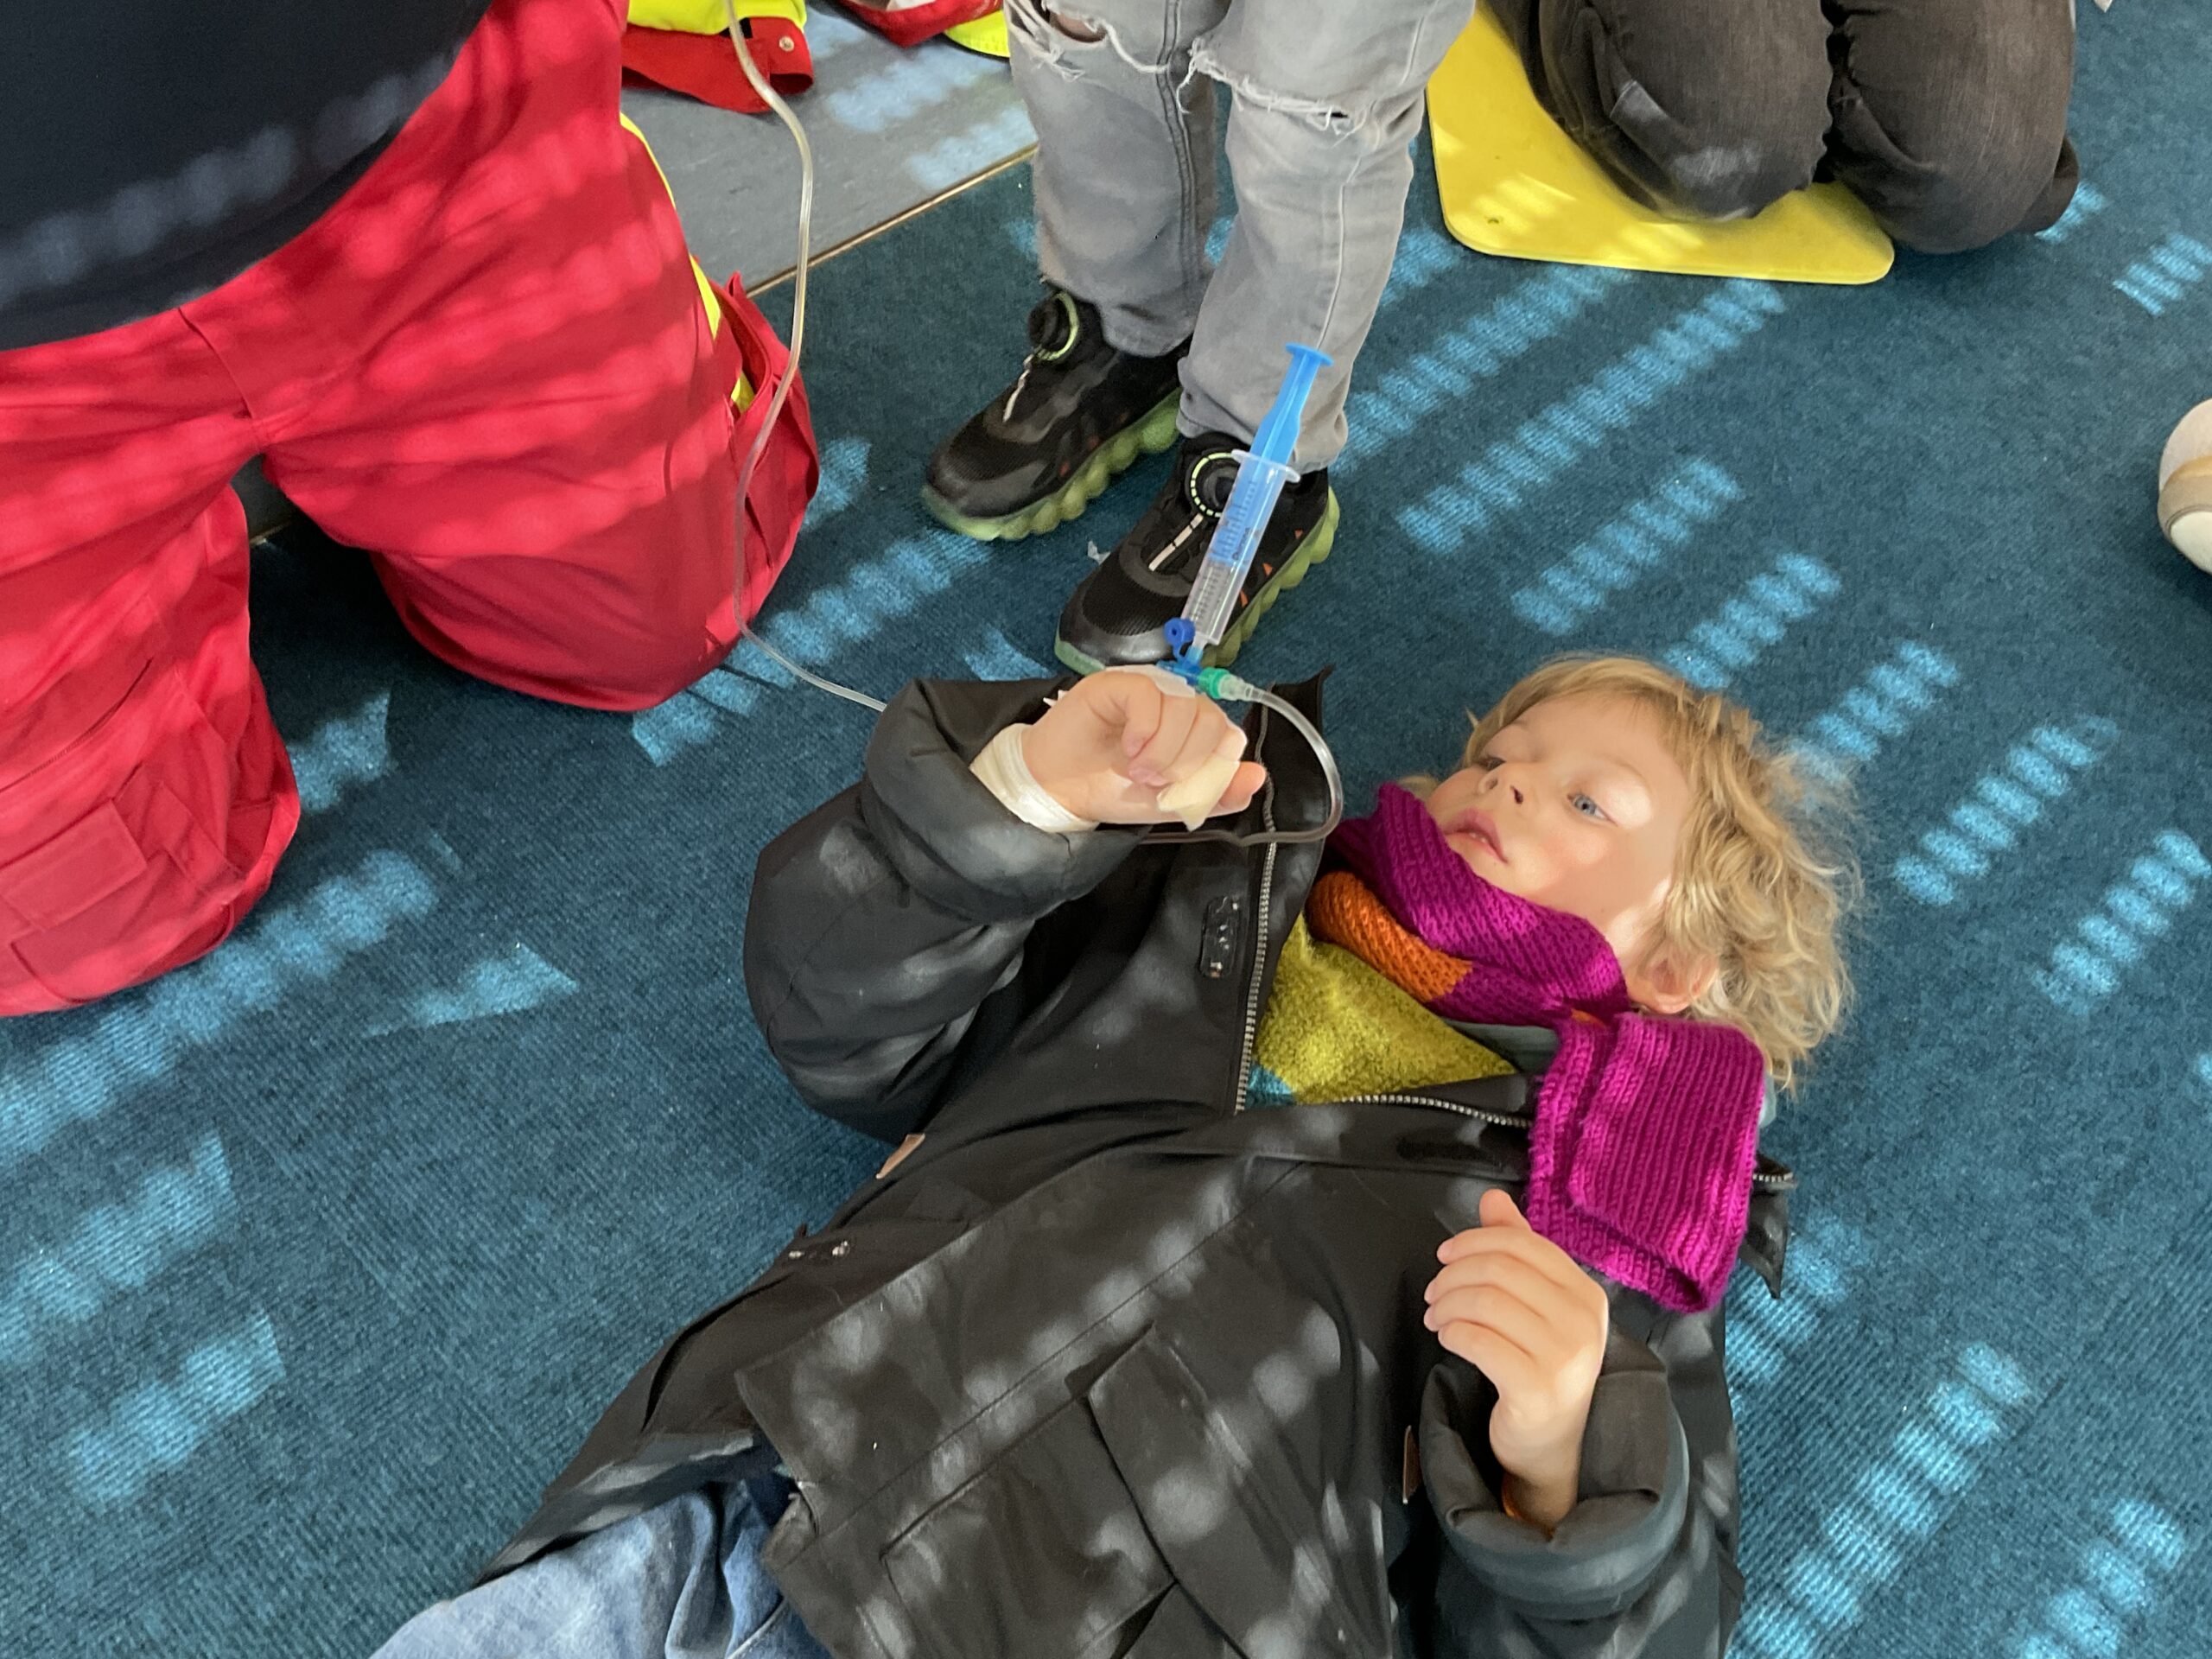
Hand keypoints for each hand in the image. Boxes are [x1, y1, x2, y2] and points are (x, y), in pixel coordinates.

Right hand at [1023, 669, 1266, 825]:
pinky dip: (1145, 729)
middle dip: (1187, 760)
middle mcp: (1177, 706)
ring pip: (1184, 707)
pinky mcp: (1120, 683)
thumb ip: (1217, 793)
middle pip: (1211, 719)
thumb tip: (1258, 776)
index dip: (1211, 766)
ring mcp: (1149, 691)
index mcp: (1195, 732)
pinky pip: (1150, 695)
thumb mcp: (1173, 803)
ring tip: (1137, 769)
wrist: (1062, 790)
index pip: (1228, 736)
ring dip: (1164, 749)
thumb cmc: (1113, 790)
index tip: (1182, 787)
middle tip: (1154, 780)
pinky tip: (1128, 748)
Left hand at [1425, 1189, 1608, 1530]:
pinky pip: (1479, 1341)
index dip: (1474, 1241)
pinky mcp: (1538, 1389)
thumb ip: (1518, 1250)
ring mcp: (1565, 1357)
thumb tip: (1492, 1198)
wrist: (1552, 1446)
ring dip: (1447, 1305)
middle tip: (1434, 1293)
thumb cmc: (1541, 1366)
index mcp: (1585, 1293)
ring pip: (1485, 1302)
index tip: (1446, 1256)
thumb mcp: (1536, 1305)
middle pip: (1500, 1269)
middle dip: (1453, 1275)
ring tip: (1436, 1317)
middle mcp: (1583, 1321)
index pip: (1523, 1243)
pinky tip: (1447, 1338)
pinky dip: (1452, 1332)